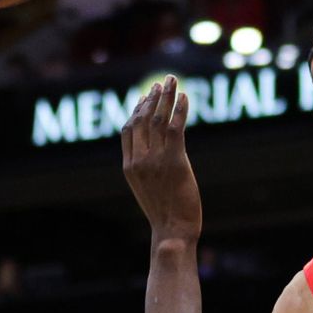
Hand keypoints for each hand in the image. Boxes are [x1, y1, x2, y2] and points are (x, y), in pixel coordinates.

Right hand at [122, 75, 201, 243]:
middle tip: (160, 83)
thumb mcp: (146, 188)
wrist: (173, 231)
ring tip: (171, 81)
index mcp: (129, 167)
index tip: (145, 97)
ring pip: (158, 119)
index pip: (128, 130)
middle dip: (152, 98)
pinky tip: (185, 97)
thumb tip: (151, 153)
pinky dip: (180, 110)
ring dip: (165, 96)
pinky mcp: (175, 161)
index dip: (136, 110)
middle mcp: (139, 160)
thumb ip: (145, 167)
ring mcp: (156, 160)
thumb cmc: (164, 213)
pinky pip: (175, 128)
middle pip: (142, 119)